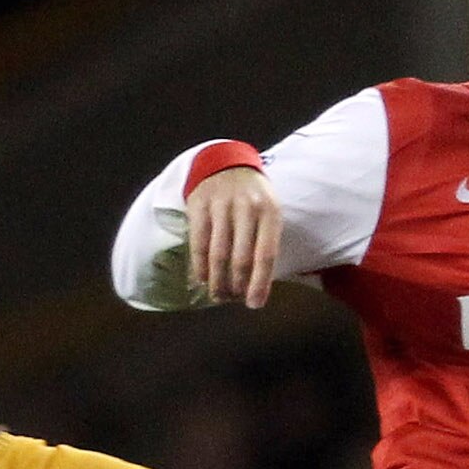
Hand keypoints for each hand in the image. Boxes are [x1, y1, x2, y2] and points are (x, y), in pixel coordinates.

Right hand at [185, 165, 280, 307]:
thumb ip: (266, 242)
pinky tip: (202, 278)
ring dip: (217, 280)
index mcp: (270, 211)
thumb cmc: (252, 198)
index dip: (260, 283)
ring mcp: (221, 204)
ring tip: (218, 295)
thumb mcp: (268, 212)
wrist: (225, 163)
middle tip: (233, 299)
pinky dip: (200, 265)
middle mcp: (247, 206)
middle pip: (241, 257)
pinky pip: (199, 242)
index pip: (266, 254)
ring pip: (218, 253)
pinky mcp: (200, 204)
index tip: (254, 304)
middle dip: (237, 285)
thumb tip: (259, 286)